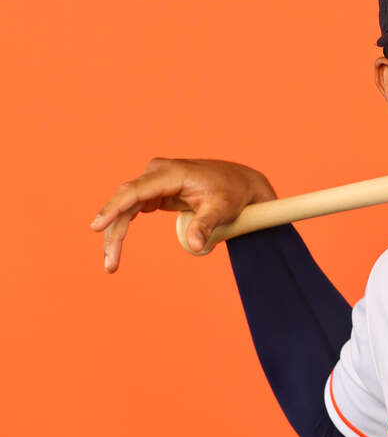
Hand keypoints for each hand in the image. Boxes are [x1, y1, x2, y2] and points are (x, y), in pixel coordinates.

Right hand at [89, 158, 275, 272]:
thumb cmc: (232, 193)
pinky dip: (123, 227)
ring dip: (116, 234)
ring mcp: (154, 181)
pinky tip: (115, 247)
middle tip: (110, 263)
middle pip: (125, 202)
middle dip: (114, 232)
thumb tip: (196, 246)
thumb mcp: (222, 209)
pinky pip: (132, 209)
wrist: (240, 183)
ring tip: (111, 263)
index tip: (97, 226)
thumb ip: (206, 225)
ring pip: (125, 208)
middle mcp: (157, 172)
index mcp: (171, 173)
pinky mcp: (155, 191)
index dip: (114, 208)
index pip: (135, 191)